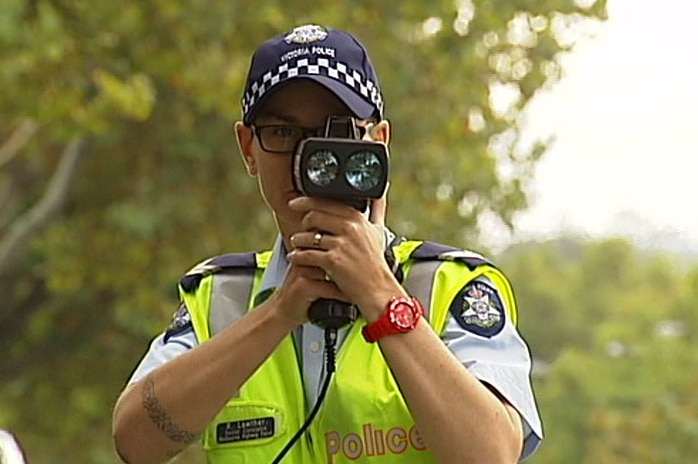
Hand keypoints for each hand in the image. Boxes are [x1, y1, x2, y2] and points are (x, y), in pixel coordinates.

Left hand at [286, 196, 400, 317]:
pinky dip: (298, 255)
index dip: (306, 201)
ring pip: (309, 236)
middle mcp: (350, 228)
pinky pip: (308, 254)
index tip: (295, 203)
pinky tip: (295, 257)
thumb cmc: (376, 263)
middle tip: (299, 229)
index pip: (327, 202)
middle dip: (302, 223)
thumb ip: (378, 210)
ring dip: (297, 240)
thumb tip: (381, 192)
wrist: (378, 290)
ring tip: (295, 243)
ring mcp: (341, 245)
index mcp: (358, 219)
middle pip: (314, 216)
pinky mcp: (333, 261)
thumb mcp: (379, 232)